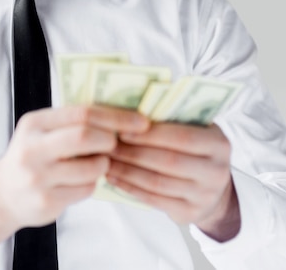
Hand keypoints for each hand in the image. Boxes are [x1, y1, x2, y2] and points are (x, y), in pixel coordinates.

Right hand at [0, 105, 148, 248]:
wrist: (1, 195)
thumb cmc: (32, 156)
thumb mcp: (41, 131)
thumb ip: (70, 121)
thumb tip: (118, 114)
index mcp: (35, 123)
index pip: (82, 112)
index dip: (115, 116)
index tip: (140, 122)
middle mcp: (32, 148)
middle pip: (84, 136)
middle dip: (109, 140)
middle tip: (116, 143)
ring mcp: (38, 176)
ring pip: (90, 168)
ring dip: (103, 164)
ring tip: (98, 162)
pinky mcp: (46, 201)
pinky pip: (85, 189)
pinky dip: (92, 183)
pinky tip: (82, 179)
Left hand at [106, 122, 240, 241]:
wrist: (215, 190)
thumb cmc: (196, 149)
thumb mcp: (196, 129)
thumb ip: (173, 119)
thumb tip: (131, 110)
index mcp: (218, 143)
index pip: (182, 137)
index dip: (151, 134)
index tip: (123, 129)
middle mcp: (216, 171)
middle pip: (168, 161)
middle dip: (134, 153)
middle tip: (109, 145)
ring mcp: (205, 196)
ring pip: (158, 182)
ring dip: (127, 171)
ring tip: (106, 161)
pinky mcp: (190, 214)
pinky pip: (154, 200)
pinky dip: (130, 188)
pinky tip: (113, 178)